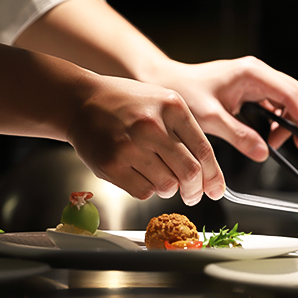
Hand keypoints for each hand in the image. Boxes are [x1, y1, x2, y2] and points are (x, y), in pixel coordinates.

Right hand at [66, 75, 224, 204]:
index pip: (204, 151)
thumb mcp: (161, 103)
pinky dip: (146, 190)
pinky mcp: (112, 164)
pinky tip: (139, 175)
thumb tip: (207, 173)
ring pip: (167, 186)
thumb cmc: (125, 105)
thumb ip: (184, 132)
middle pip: (190, 173)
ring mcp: (130, 146)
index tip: (216, 190)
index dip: (213, 177)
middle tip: (192, 196)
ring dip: (168, 190)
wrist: (81, 101)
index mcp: (172, 107)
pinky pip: (143, 192)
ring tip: (160, 179)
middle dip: (195, 191)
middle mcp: (153, 125)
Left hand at [148, 57, 297, 161]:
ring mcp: (255, 79)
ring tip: (274, 143)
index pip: (290, 93)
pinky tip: (267, 135)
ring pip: (287, 98)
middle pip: (295, 93)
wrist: (167, 82)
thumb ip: (238, 136)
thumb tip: (263, 152)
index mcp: (251, 73)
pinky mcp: (250, 88)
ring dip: (287, 121)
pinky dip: (277, 119)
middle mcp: (257, 72)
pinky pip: (274, 102)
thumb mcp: (211, 119)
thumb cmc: (185, 94)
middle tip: (293, 145)